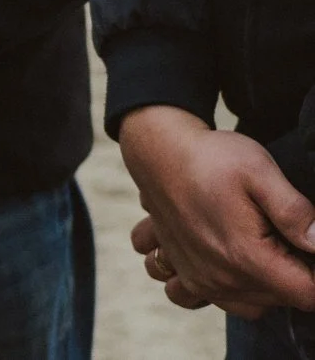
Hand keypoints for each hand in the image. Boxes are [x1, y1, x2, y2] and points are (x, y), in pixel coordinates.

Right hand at [122, 105, 314, 315]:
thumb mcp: (260, 170)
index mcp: (245, 257)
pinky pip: (212, 302)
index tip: (307, 243)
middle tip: (282, 234)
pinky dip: (224, 292)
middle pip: (281, 300)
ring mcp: (198, 280)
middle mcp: (220, 279)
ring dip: (261, 287)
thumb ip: (295, 212)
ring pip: (251, 306)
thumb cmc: (211, 159)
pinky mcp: (184, 275)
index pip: (308, 294)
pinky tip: (229, 265)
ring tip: (260, 253)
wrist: (158, 150)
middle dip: (291, 274)